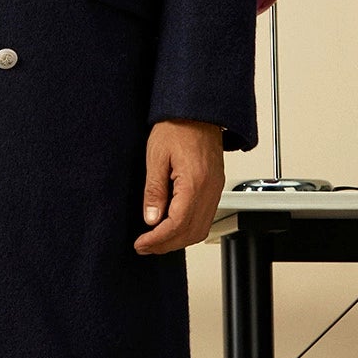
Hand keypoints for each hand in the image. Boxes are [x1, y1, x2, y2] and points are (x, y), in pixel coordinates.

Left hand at [134, 118, 225, 253]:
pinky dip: (188, 228)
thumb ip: (154, 190)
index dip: (158, 239)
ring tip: (156, 240)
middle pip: (191, 232)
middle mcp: (210, 189)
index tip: (141, 243)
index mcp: (194, 182)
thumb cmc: (177, 126)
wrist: (197, 110)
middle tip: (145, 246)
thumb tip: (151, 218)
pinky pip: (205, 217)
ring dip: (178, 240)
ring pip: (201, 229)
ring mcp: (215, 189)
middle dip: (166, 245)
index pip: (177, 224)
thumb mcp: (156, 156)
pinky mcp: (215, 186)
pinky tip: (172, 226)